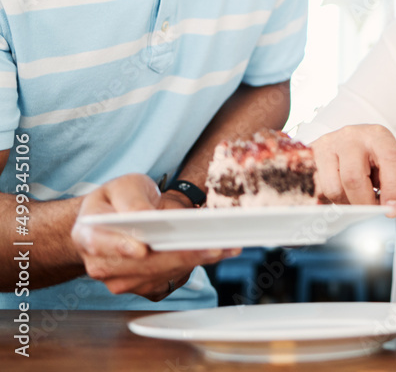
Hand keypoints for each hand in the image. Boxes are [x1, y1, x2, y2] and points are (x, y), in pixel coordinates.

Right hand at [71, 174, 238, 300]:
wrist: (113, 222)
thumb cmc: (117, 201)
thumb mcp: (122, 187)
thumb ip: (130, 200)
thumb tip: (142, 216)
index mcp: (89, 235)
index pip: (103, 245)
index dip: (123, 247)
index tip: (143, 248)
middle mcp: (101, 265)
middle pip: (143, 264)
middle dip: (181, 255)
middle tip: (215, 246)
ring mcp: (121, 281)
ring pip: (161, 274)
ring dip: (194, 262)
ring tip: (226, 247)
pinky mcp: (143, 287)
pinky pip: (170, 280)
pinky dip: (194, 266)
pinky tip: (214, 253)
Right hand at [311, 124, 395, 217]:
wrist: (350, 137)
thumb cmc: (371, 152)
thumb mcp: (388, 163)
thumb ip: (395, 186)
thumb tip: (394, 208)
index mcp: (378, 136)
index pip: (389, 160)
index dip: (392, 189)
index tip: (391, 210)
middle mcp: (352, 137)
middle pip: (353, 178)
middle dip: (364, 203)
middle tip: (371, 211)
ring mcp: (329, 145)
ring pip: (333, 188)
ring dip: (347, 203)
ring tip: (355, 198)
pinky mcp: (312, 156)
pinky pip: (319, 190)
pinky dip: (332, 199)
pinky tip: (342, 192)